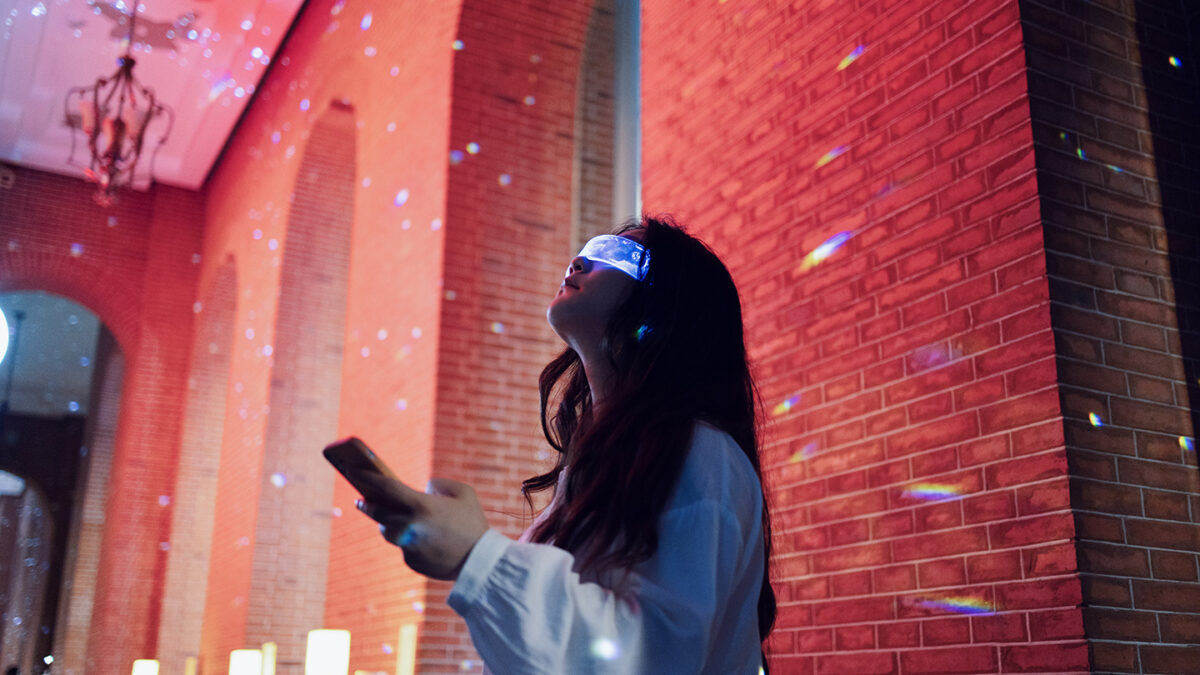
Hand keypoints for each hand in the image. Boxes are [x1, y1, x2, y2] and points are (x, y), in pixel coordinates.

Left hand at [353, 472, 489, 580]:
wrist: (479, 562)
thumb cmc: (474, 524)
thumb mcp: (464, 493)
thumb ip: (439, 485)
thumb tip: (424, 489)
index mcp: (421, 505)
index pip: (386, 488)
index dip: (368, 478)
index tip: (355, 472)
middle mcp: (409, 526)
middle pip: (378, 512)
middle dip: (367, 504)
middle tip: (361, 500)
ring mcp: (408, 545)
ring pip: (388, 531)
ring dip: (386, 522)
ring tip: (389, 517)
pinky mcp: (411, 562)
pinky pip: (403, 547)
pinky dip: (409, 541)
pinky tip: (421, 539)